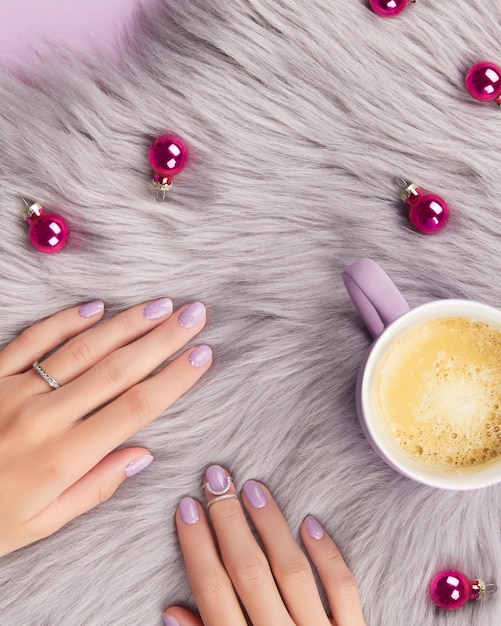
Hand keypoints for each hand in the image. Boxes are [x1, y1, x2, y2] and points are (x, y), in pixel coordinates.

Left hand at [0, 298, 211, 556]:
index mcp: (63, 456)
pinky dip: (65, 321)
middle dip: (162, 340)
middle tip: (193, 315)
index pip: (135, 408)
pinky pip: (33, 341)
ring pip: (83, 349)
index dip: (174, 379)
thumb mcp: (42, 522)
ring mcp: (16, 391)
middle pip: (118, 369)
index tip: (202, 356)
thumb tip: (142, 454)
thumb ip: (95, 487)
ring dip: (126, 324)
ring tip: (160, 306)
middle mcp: (44, 417)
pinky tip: (95, 307)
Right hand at [163, 464, 365, 625]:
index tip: (186, 508)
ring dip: (270, 526)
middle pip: (248, 571)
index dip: (196, 546)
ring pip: (291, 570)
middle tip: (216, 478)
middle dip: (228, 520)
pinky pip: (343, 590)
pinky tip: (309, 522)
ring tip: (253, 488)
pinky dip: (328, 555)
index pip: (212, 591)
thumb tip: (172, 612)